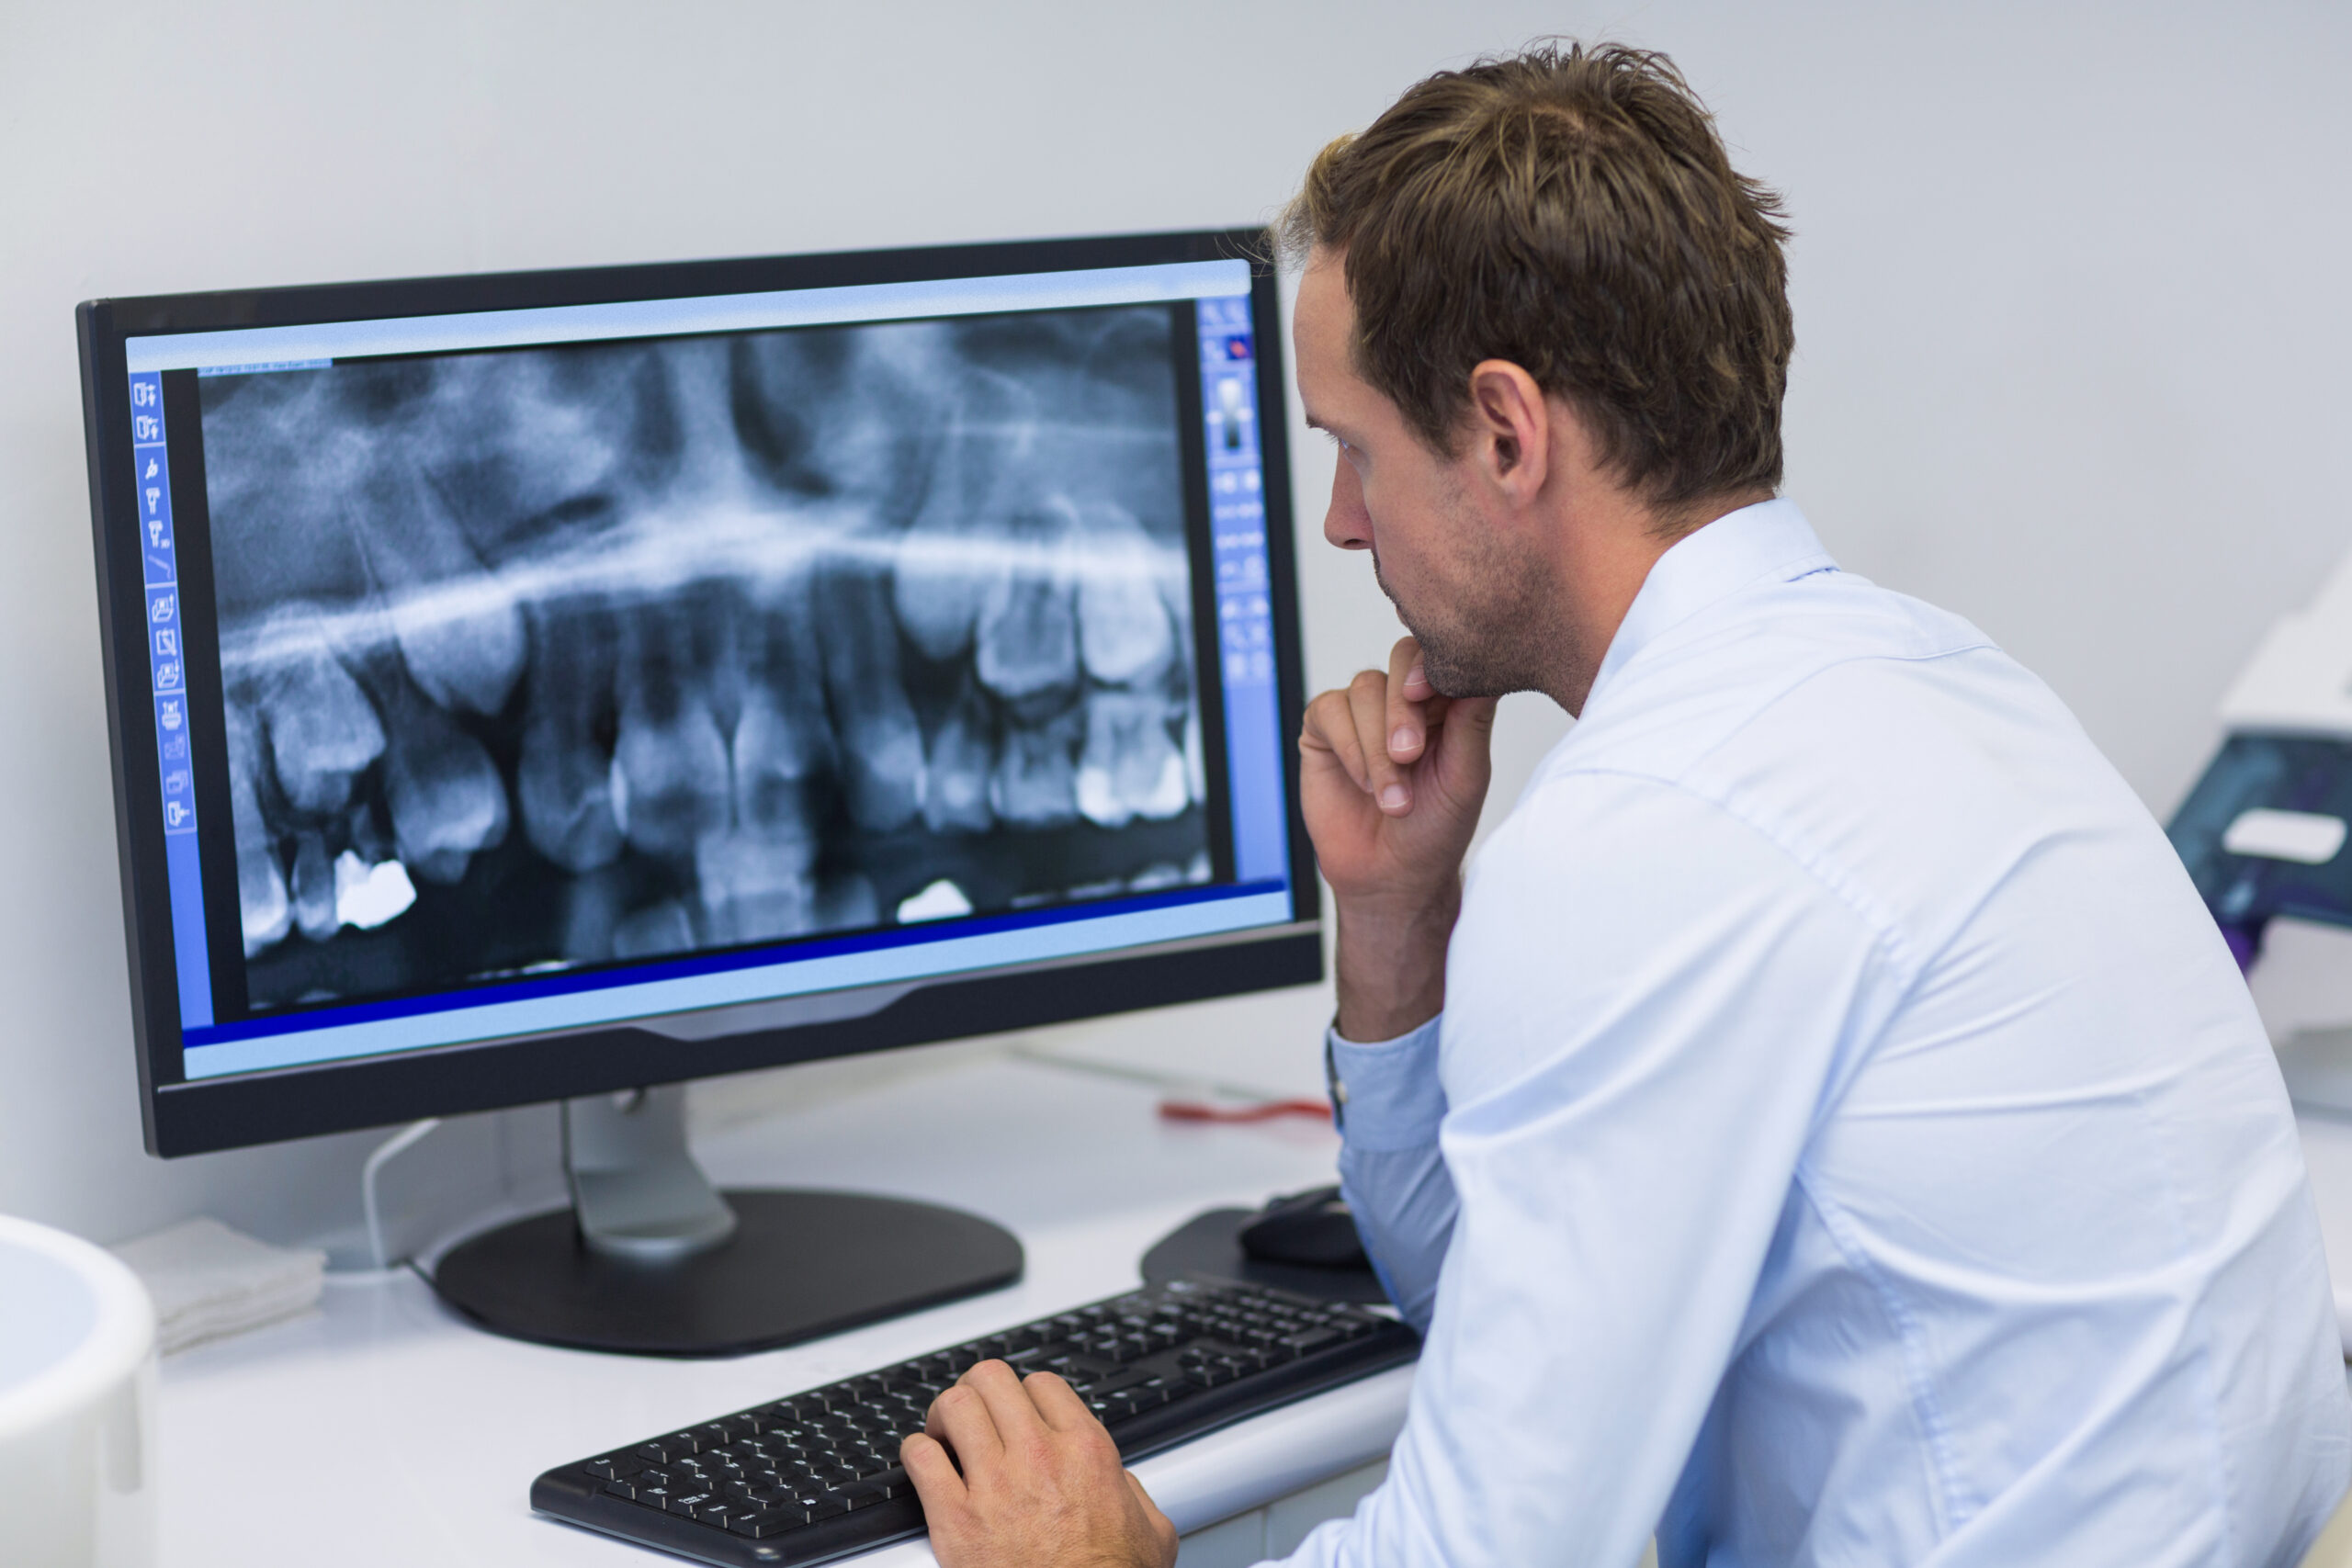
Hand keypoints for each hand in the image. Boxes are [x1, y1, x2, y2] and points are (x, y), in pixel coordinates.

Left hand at [902, 1360, 1177, 1567]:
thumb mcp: (1152, 1531)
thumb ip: (1132, 1491)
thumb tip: (1119, 1480)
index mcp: (1086, 1451)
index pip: (1042, 1384)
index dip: (1025, 1395)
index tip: (1016, 1412)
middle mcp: (1039, 1456)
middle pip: (991, 1379)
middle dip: (978, 1391)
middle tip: (974, 1414)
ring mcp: (995, 1484)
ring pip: (954, 1406)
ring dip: (943, 1416)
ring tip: (944, 1435)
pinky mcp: (956, 1518)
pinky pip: (920, 1458)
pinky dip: (916, 1452)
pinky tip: (923, 1462)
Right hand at [1300, 637, 1496, 1039]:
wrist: (1391, 876)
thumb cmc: (1436, 830)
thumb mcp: (1466, 776)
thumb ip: (1471, 720)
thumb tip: (1480, 670)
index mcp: (1447, 703)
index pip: (1441, 658)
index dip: (1432, 667)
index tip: (1426, 694)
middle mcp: (1404, 699)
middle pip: (1401, 661)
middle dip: (1401, 710)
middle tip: (1408, 755)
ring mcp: (1363, 711)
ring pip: (1365, 687)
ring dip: (1376, 745)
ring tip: (1392, 797)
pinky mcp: (1325, 729)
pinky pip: (1329, 710)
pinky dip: (1348, 746)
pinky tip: (1364, 783)